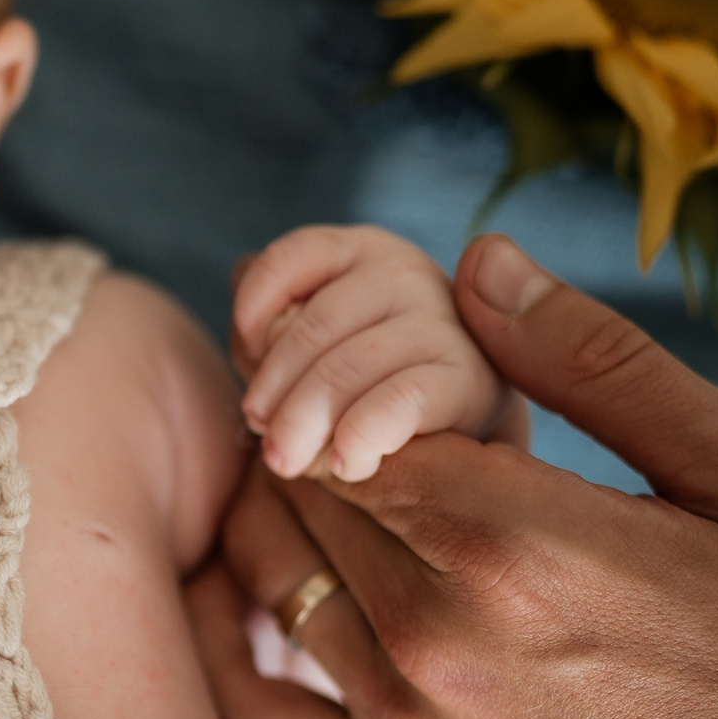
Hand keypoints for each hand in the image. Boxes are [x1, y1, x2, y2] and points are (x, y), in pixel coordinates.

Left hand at [196, 232, 717, 718]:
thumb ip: (599, 365)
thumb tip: (478, 262)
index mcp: (515, 539)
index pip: (347, 409)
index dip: (351, 367)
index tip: (389, 359)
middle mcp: (436, 630)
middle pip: (302, 480)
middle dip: (312, 421)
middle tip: (346, 397)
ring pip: (271, 571)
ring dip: (275, 506)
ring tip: (318, 467)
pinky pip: (256, 711)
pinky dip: (225, 640)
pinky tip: (237, 589)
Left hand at [231, 223, 522, 482]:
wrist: (456, 434)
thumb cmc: (362, 385)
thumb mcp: (309, 348)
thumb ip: (271, 325)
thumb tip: (249, 317)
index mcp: (358, 253)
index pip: (289, 260)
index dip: (253, 310)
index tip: (246, 361)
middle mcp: (405, 272)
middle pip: (315, 325)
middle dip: (274, 390)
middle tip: (261, 437)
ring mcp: (443, 320)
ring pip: (351, 364)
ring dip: (306, 421)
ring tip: (287, 460)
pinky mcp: (470, 377)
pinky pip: (399, 401)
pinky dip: (359, 436)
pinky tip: (344, 465)